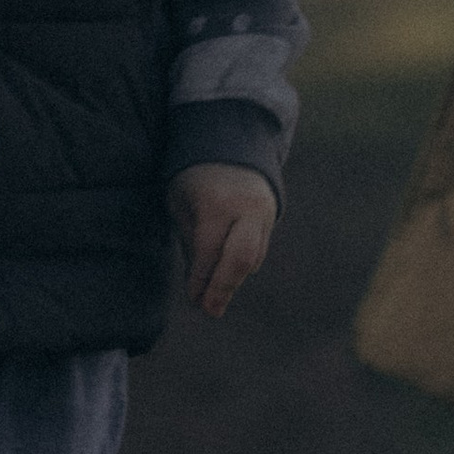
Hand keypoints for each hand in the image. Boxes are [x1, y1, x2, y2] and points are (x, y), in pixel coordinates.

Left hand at [170, 162, 275, 317]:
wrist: (231, 142)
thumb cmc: (194, 177)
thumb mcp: (181, 202)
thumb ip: (190, 241)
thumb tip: (196, 287)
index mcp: (217, 201)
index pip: (210, 249)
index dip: (201, 279)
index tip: (192, 300)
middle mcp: (246, 207)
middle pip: (241, 257)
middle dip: (224, 288)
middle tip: (210, 311)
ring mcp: (263, 211)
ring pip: (252, 256)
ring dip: (233, 281)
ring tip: (215, 300)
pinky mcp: (272, 216)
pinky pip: (259, 249)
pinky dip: (243, 267)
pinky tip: (227, 279)